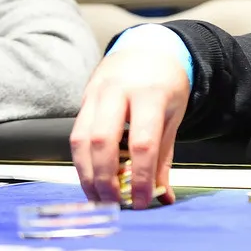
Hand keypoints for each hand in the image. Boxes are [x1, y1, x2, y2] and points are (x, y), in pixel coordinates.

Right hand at [70, 47, 189, 208]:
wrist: (148, 48)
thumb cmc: (165, 82)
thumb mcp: (174, 114)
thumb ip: (164, 156)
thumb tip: (162, 196)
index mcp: (150, 93)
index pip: (143, 142)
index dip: (141, 176)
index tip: (142, 201)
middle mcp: (119, 90)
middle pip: (103, 141)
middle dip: (105, 178)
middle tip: (113, 203)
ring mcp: (97, 92)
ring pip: (81, 139)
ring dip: (86, 174)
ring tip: (98, 197)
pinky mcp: (84, 99)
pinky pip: (76, 134)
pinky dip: (81, 161)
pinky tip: (90, 177)